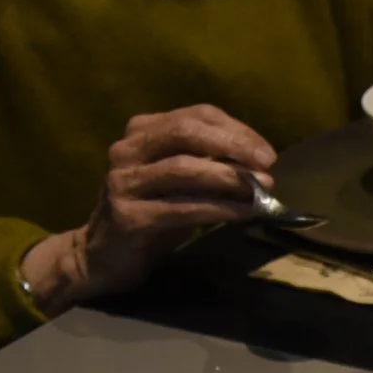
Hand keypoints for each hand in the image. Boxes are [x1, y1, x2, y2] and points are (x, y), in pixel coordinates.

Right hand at [20, 105, 274, 314]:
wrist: (105, 256)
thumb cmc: (152, 213)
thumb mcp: (180, 182)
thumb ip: (208, 164)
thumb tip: (259, 165)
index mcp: (141, 131)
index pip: (194, 116)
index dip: (236, 130)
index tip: (267, 153)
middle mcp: (127, 149)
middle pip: (185, 132)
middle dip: (232, 145)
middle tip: (267, 164)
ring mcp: (124, 181)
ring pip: (183, 168)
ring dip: (229, 177)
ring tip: (261, 191)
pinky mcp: (129, 216)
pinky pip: (182, 208)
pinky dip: (219, 209)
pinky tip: (244, 213)